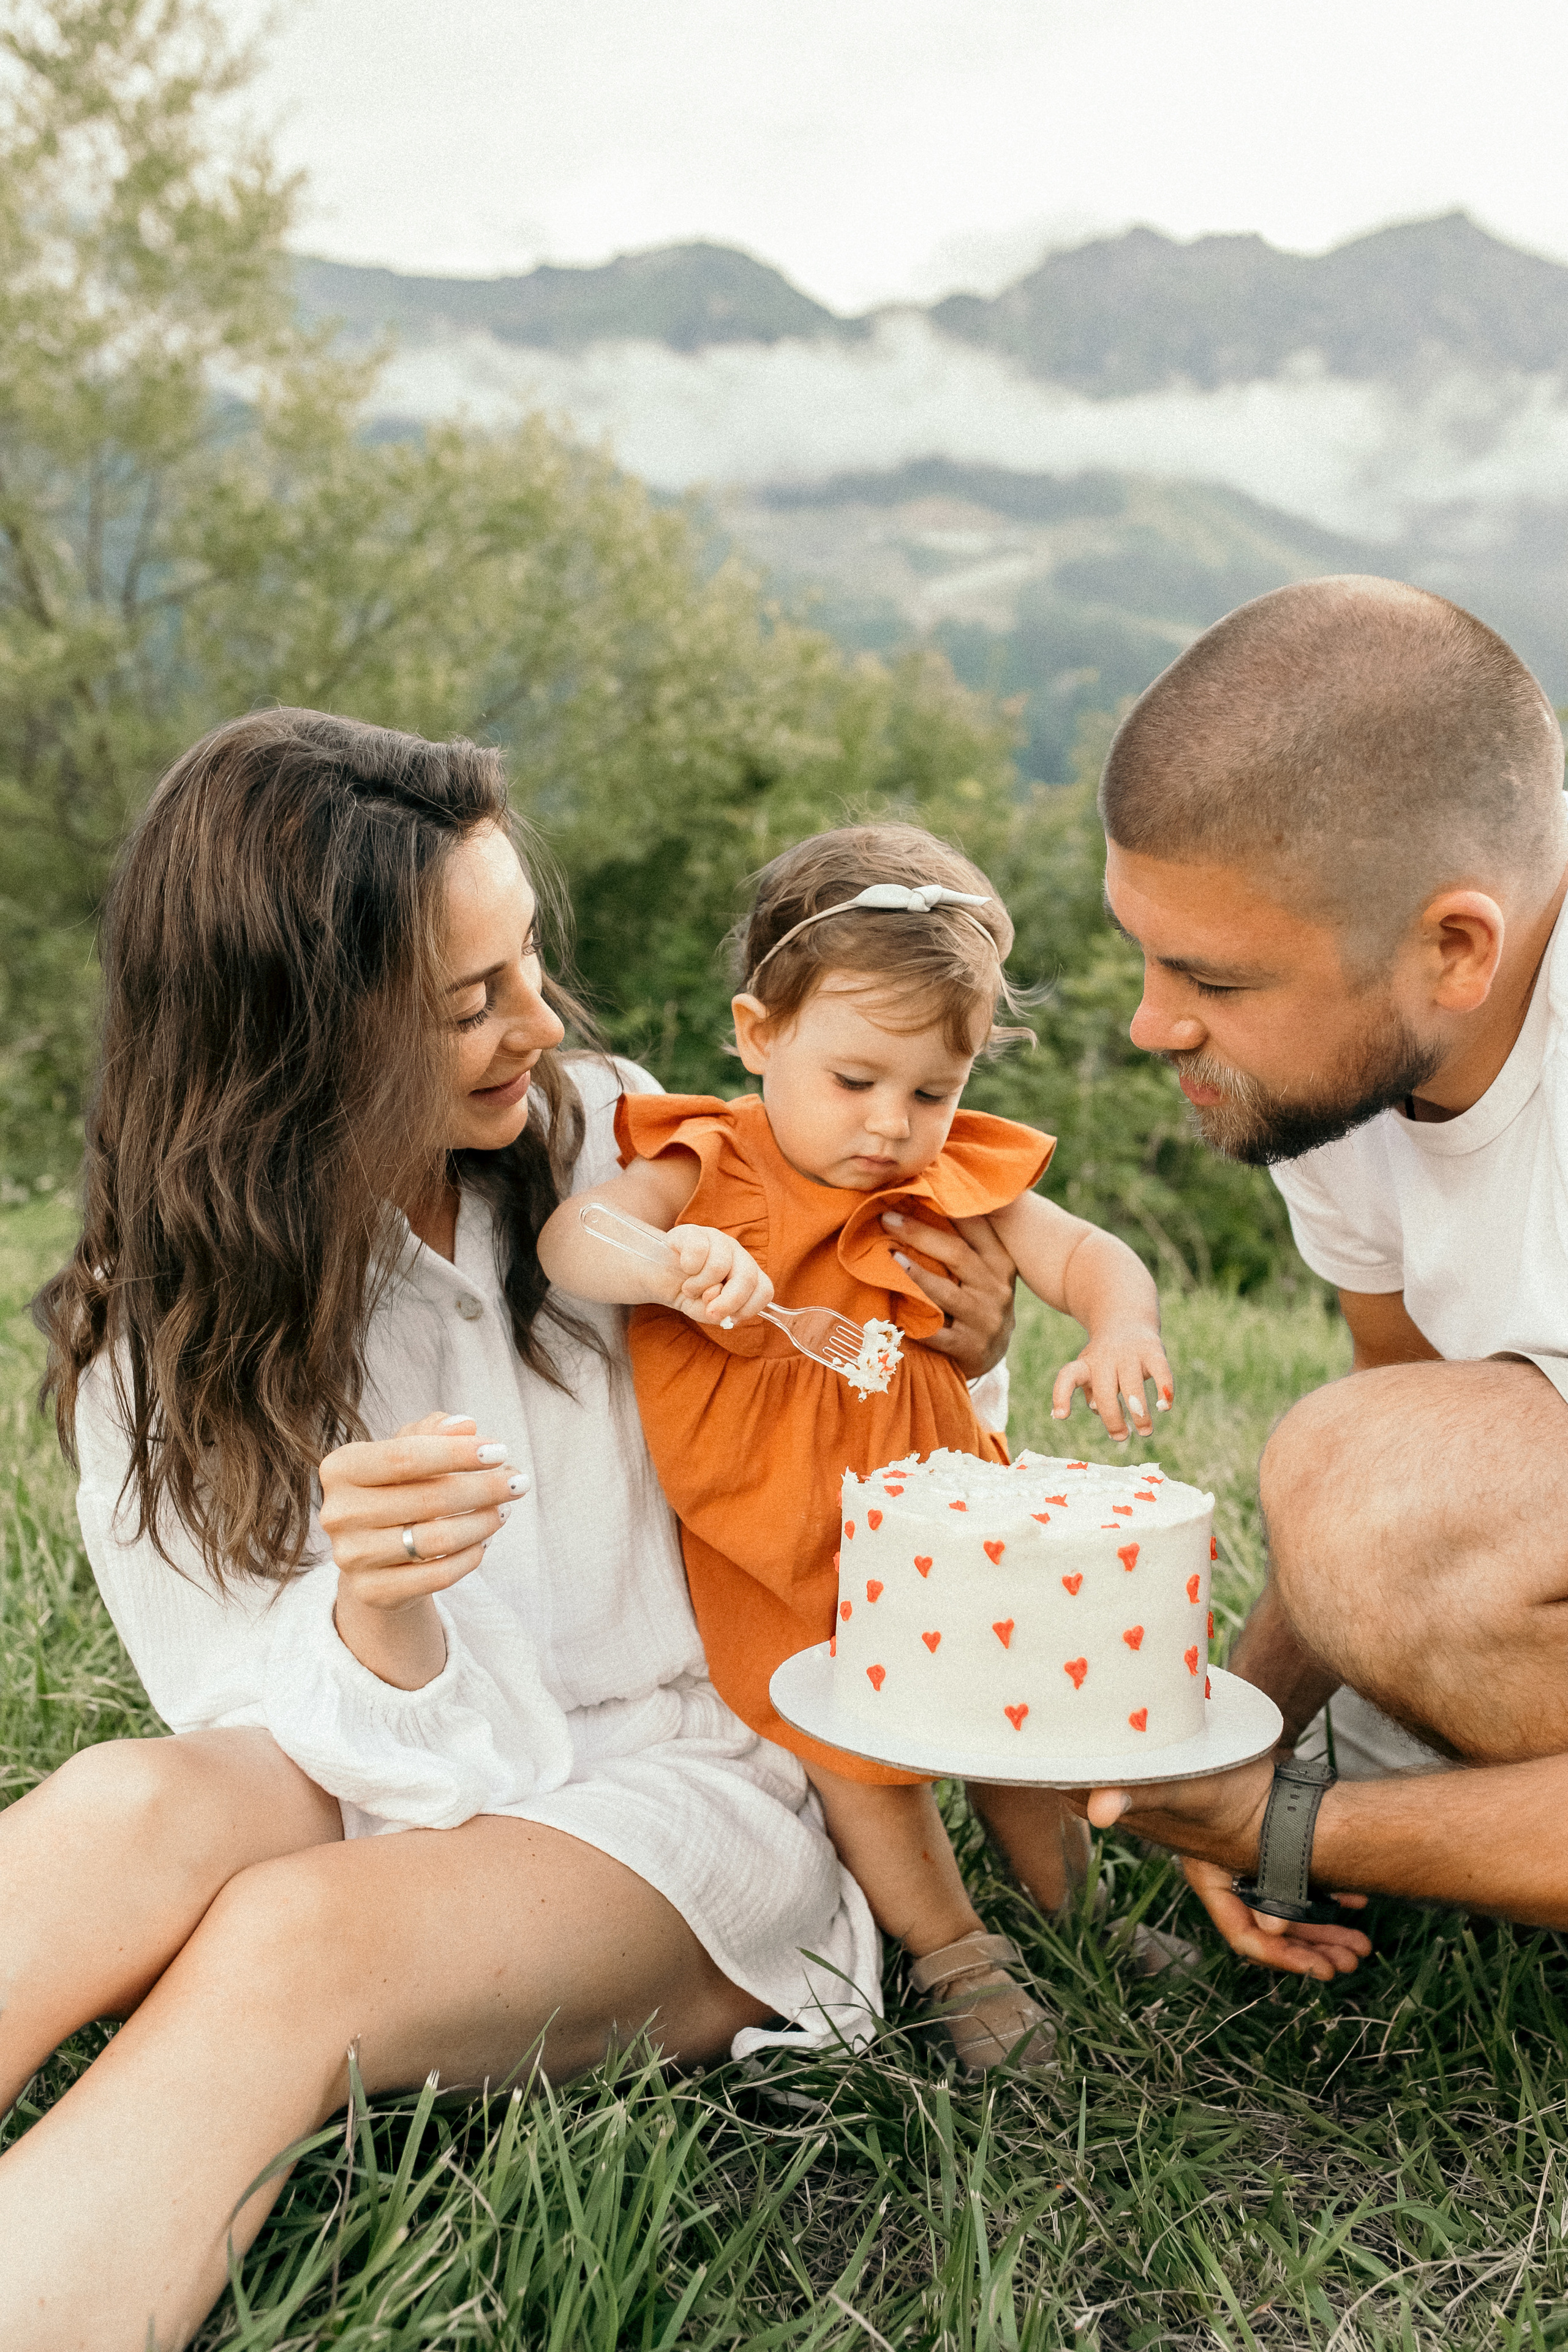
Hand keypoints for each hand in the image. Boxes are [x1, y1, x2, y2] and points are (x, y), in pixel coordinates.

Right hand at [320, 1412, 526, 1688]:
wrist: (375, 1552)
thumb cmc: (399, 1487)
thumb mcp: (410, 1450)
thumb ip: (434, 1431)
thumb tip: (464, 1425)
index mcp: (341, 1467)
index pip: (404, 1456)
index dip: (457, 1453)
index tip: (500, 1450)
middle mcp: (338, 1513)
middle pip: (427, 1499)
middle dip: (483, 1488)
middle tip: (518, 1483)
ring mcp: (351, 1556)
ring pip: (436, 1539)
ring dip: (482, 1523)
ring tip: (503, 1510)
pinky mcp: (371, 1591)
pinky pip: (437, 1575)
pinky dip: (469, 1557)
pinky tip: (484, 1541)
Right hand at [666, 1225, 773, 1324]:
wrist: (656, 1276)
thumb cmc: (686, 1293)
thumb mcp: (704, 1311)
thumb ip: (719, 1313)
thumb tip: (720, 1311)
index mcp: (746, 1274)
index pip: (764, 1290)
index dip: (749, 1308)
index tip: (730, 1318)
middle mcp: (737, 1254)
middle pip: (747, 1278)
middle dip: (729, 1302)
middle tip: (709, 1311)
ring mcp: (717, 1239)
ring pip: (720, 1266)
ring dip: (699, 1286)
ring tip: (689, 1288)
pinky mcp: (694, 1231)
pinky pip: (698, 1251)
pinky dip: (688, 1267)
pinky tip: (682, 1268)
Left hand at [881, 1208, 1016, 1376]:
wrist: (992, 1354)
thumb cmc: (979, 1299)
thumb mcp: (985, 1269)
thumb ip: (966, 1240)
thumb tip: (924, 1197)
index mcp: (1001, 1262)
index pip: (977, 1227)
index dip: (947, 1207)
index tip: (914, 1189)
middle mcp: (997, 1288)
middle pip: (957, 1254)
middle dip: (919, 1233)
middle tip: (887, 1218)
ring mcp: (985, 1320)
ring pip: (946, 1293)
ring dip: (915, 1274)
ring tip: (890, 1256)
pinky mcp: (970, 1348)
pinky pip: (937, 1334)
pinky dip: (914, 1323)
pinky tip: (892, 1313)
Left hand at [1052, 1321, 1172, 1439]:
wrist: (1125, 1318)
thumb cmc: (1105, 1358)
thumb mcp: (1091, 1372)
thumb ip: (1092, 1394)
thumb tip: (1098, 1410)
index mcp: (1086, 1365)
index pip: (1068, 1377)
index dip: (1062, 1396)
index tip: (1061, 1416)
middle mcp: (1105, 1358)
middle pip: (1104, 1391)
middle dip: (1113, 1419)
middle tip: (1120, 1437)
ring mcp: (1129, 1354)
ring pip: (1132, 1385)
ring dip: (1140, 1413)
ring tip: (1145, 1432)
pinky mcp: (1153, 1351)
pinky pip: (1160, 1372)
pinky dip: (1164, 1390)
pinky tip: (1164, 1407)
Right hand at [1070, 1758, 1371, 1981]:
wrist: (1217, 1725)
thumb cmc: (1197, 1754)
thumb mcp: (1175, 1779)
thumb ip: (1136, 1794)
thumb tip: (1097, 1810)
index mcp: (1208, 1871)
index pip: (1241, 1930)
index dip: (1281, 1954)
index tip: (1319, 1969)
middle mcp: (1229, 1872)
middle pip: (1273, 1929)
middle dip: (1313, 1949)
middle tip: (1354, 1960)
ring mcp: (1250, 1858)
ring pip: (1291, 1910)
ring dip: (1325, 1931)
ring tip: (1362, 1946)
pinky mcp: (1270, 1840)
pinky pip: (1300, 1882)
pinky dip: (1328, 1895)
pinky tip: (1357, 1900)